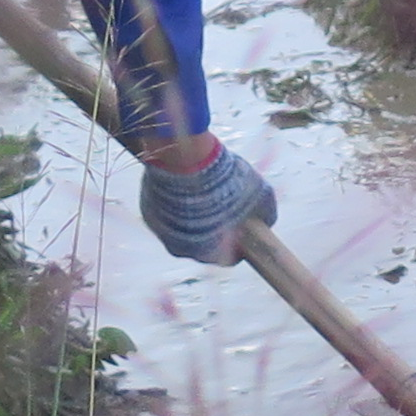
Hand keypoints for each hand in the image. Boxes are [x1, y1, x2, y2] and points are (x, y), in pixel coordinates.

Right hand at [137, 138, 276, 264]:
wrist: (184, 157)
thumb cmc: (226, 179)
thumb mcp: (261, 196)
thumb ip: (265, 214)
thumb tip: (267, 221)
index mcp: (213, 253)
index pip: (230, 257)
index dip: (239, 243)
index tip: (243, 228)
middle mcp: (184, 250)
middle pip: (204, 246)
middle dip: (216, 230)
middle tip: (224, 207)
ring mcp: (162, 233)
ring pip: (182, 231)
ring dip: (193, 218)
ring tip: (204, 193)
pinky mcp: (149, 215)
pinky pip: (166, 215)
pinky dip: (175, 205)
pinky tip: (185, 186)